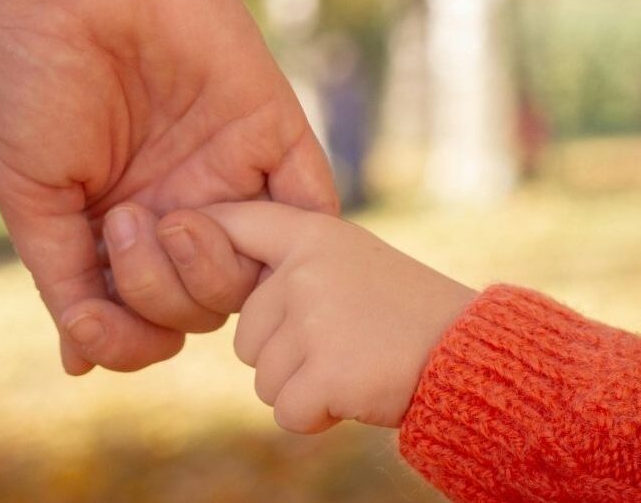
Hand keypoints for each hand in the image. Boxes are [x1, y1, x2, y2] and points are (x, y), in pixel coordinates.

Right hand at [0, 0, 336, 375]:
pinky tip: (231, 222)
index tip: (95, 319)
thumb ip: (63, 280)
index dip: (128, 339)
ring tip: (165, 216)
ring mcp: (230, 178)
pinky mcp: (275, 136)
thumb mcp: (30, 194)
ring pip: (251, 278)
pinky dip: (290, 238)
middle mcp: (179, 211)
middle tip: (123, 221)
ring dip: (206, 271)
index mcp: (122, 230)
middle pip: (200, 310)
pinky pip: (311, 212)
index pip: (145, 322)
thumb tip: (82, 362)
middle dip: (159, 294)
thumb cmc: (39, 79)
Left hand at [128, 201, 477, 432]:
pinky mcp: (325, 371)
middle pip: (246, 335)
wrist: (471, 353)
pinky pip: (285, 411)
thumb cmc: (407, 312)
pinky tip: (356, 393)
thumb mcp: (351, 262)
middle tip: (345, 343)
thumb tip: (212, 267)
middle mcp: (304, 270)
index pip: (235, 223)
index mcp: (312, 233)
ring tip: (356, 362)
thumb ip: (292, 265)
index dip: (201, 236)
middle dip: (286, 354)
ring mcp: (314, 319)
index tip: (169, 233)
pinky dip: (316, 417)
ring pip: (264, 378)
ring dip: (303, 387)